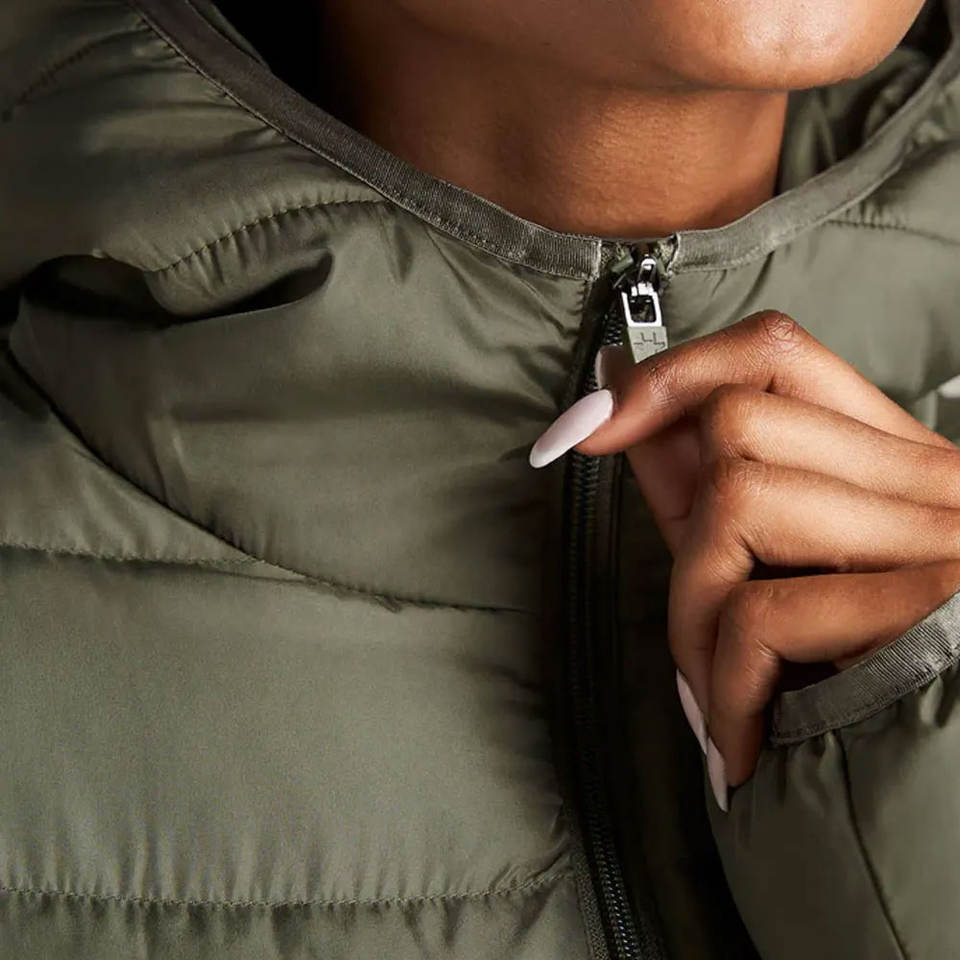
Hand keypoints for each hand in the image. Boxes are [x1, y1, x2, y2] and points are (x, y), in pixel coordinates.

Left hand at [533, 310, 959, 806]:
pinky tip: (741, 739)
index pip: (774, 351)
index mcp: (896, 463)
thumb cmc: (854, 687)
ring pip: (735, 502)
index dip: (669, 376)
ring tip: (724, 690)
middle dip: (684, 538)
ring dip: (697, 621)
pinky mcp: (930, 610)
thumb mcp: (771, 568)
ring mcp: (943, 540)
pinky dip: (726, 689)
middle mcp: (936, 482)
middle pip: (734, 425)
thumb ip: (702, 483)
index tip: (592, 424)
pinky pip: (759, 613)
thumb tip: (613, 395)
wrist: (946, 800)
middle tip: (704, 631)